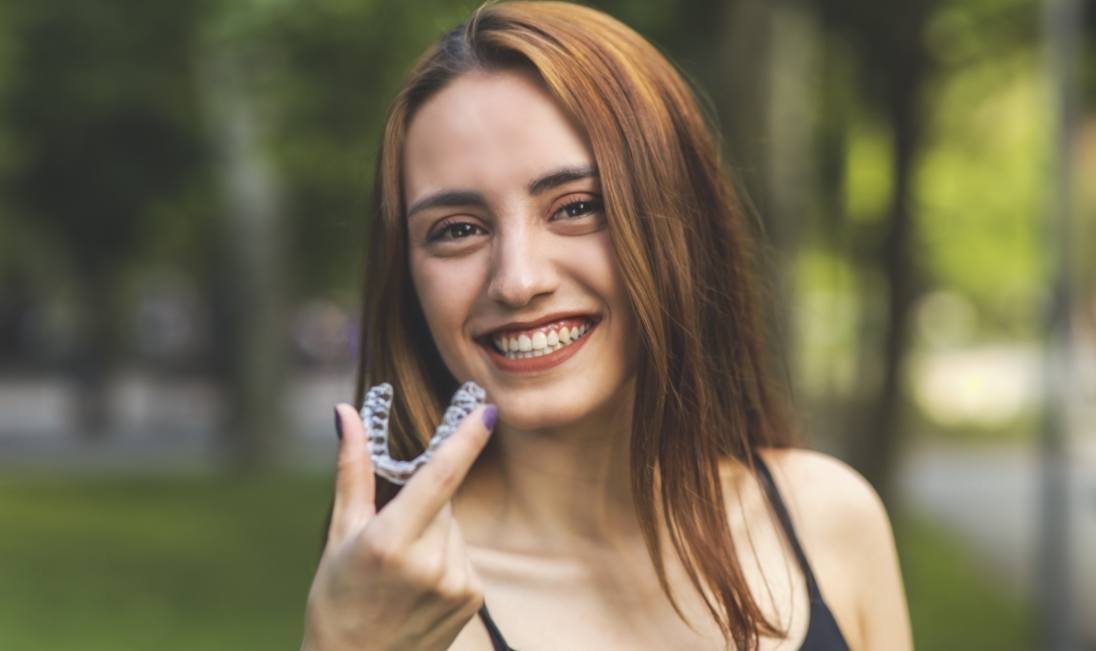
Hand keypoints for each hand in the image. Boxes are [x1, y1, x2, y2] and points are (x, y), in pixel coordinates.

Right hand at [300, 400, 496, 650]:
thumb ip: (352, 470)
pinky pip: (464, 554)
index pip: (440, 478)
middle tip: (392, 535)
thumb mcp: (340, 534)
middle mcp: (429, 563)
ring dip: (435, 533)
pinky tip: (421, 586)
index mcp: (390, 542)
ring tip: (403, 571)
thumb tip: (346, 413)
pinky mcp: (473, 598)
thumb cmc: (337, 598)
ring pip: (454, 527)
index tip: (488, 409)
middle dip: (424, 504)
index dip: (466, 439)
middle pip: (444, 501)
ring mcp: (456, 583)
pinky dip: (446, 558)